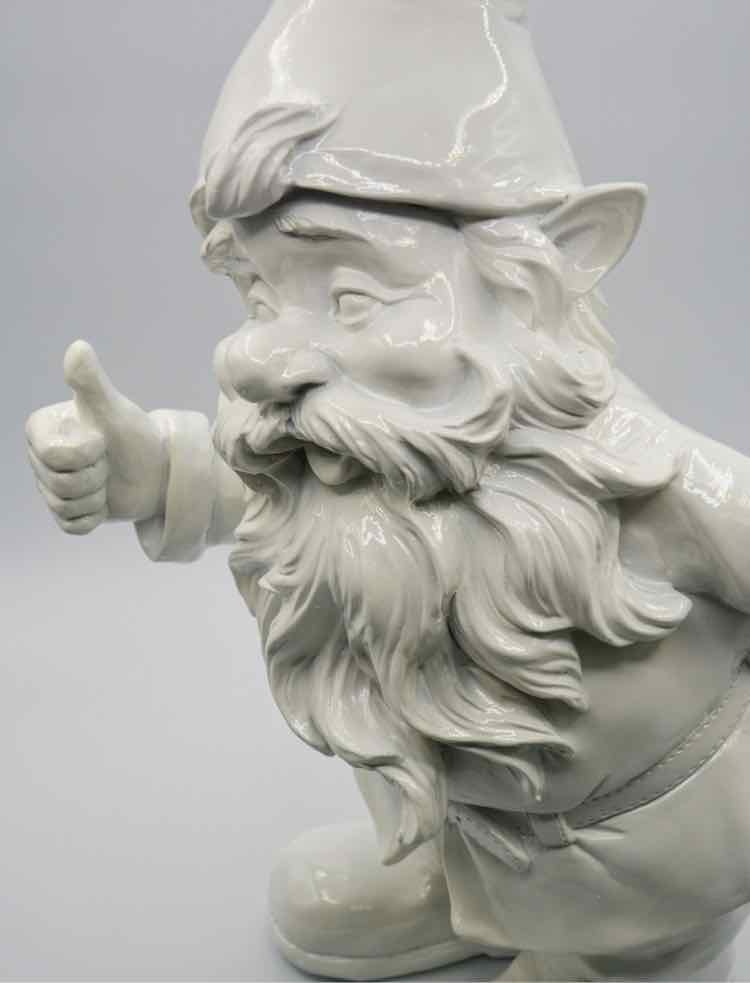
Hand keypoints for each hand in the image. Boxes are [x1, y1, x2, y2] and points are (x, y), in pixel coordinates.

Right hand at [26, 340, 167, 533]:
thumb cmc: (133, 434)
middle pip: (60, 485)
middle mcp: (40, 459)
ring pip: (65, 506)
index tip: (102, 441)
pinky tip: (105, 500)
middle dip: (95, 476)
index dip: (86, 453)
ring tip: (108, 479)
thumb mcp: (114, 409)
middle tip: (108, 462)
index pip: (54, 456)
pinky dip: (95, 516)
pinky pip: (73, 525)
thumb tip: (78, 347)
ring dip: (97, 496)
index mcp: (42, 430)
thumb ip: (91, 382)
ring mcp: (52, 488)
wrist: (157, 467)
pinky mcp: (68, 513)